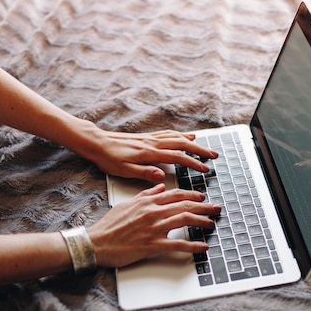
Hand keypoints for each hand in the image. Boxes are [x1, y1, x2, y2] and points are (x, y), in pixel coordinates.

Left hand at [79, 129, 218, 182]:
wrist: (96, 143)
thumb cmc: (109, 159)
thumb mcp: (124, 171)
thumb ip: (144, 173)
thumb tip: (162, 176)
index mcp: (149, 153)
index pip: (177, 158)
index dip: (193, 164)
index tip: (205, 170)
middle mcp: (152, 143)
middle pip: (182, 144)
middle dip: (200, 151)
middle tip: (214, 156)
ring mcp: (150, 138)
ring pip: (177, 137)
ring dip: (193, 142)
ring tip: (204, 147)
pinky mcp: (146, 137)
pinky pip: (168, 134)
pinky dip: (180, 135)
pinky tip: (185, 137)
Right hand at [87, 184, 221, 267]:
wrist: (97, 243)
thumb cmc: (109, 226)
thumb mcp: (127, 204)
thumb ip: (145, 194)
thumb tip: (159, 186)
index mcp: (147, 202)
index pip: (175, 195)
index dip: (191, 196)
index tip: (201, 198)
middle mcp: (153, 213)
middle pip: (184, 206)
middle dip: (203, 207)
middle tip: (215, 208)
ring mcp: (154, 229)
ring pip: (184, 221)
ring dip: (201, 222)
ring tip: (211, 223)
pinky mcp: (153, 245)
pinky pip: (178, 245)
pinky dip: (193, 246)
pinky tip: (203, 246)